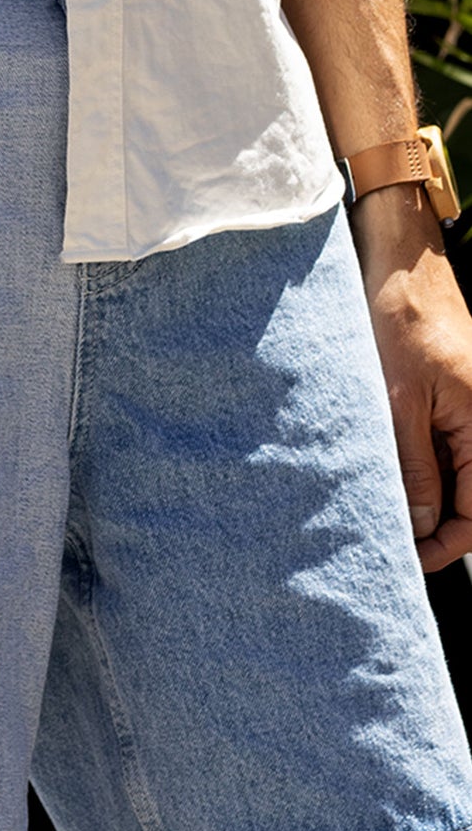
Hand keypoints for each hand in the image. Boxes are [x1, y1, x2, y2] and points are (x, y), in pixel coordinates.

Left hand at [351, 185, 471, 572]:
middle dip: (426, 525)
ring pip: (444, 473)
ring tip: (368, 509)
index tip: (407, 563)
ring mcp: (462, 411)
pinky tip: (372, 470)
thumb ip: (414, 466)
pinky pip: (431, 444)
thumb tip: (423, 525)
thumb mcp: (400, 403)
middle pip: (462, 497)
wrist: (398, 268)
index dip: (445, 545)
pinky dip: (407, 463)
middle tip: (379, 541)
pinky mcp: (441, 397)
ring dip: (414, 495)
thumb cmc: (401, 324)